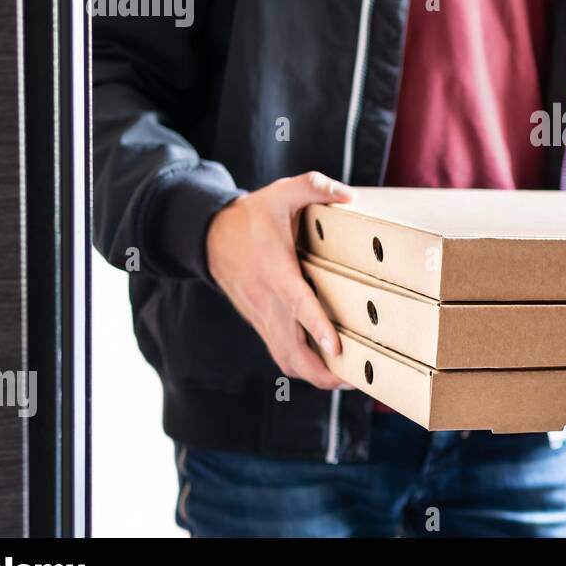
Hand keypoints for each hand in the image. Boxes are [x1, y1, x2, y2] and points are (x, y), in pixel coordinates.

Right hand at [206, 171, 355, 390]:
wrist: (209, 236)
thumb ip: (314, 187)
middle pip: (292, 351)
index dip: (317, 327)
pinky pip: (281, 354)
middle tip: (356, 377)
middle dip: (322, 371)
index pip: (298, 304)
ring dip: (314, 375)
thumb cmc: (252, 216)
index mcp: (276, 272)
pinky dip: (302, 366)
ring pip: (286, 359)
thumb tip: (348, 194)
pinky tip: (326, 366)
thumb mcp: (281, 192)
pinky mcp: (261, 322)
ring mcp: (262, 316)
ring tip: (347, 378)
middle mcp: (268, 301)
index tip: (337, 347)